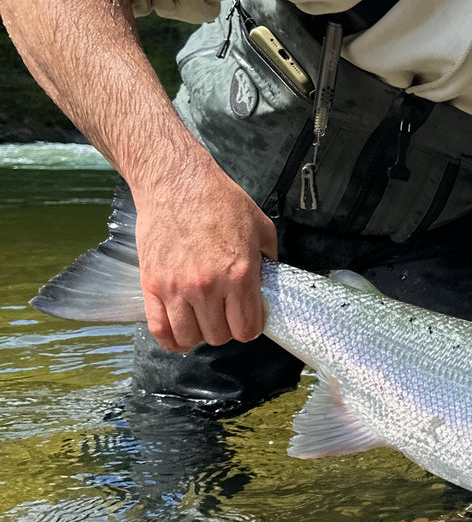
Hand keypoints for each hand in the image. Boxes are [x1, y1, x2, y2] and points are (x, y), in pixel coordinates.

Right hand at [134, 157, 277, 351]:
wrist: (175, 181)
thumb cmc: (218, 200)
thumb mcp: (260, 226)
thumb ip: (269, 259)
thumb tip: (271, 281)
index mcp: (239, 274)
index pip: (247, 328)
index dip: (250, 328)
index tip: (248, 320)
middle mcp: (207, 286)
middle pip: (219, 336)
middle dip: (226, 329)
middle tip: (225, 314)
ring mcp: (176, 288)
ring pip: (190, 337)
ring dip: (199, 334)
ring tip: (203, 320)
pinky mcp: (152, 285)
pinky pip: (159, 329)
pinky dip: (170, 340)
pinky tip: (180, 335)